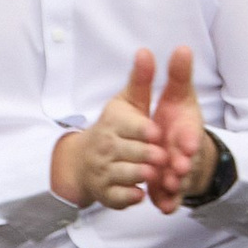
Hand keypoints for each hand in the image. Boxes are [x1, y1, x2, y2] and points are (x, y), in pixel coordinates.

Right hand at [52, 50, 194, 211]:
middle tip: (164, 158)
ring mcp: (104, 171)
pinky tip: (141, 194)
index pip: (130, 126)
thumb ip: (141, 80)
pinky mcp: (106, 193)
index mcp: (113, 123)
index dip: (144, 130)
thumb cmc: (116, 128)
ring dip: (143, 176)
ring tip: (156, 175)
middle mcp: (105, 146)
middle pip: (132, 152)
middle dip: (150, 156)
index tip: (157, 132)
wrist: (83, 161)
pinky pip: (119, 197)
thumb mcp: (128, 102)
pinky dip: (130, 197)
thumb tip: (146, 50)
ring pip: (128, 174)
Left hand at [140, 43, 210, 213]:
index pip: (191, 133)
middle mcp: (186, 152)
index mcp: (188, 128)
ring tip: (167, 186)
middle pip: (187, 160)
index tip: (184, 143)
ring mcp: (179, 172)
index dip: (189, 139)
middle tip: (177, 168)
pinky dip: (168, 202)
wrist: (179, 148)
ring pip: (179, 181)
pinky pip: (171, 198)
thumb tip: (181, 46)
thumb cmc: (177, 119)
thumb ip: (177, 75)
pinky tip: (162, 207)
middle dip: (183, 164)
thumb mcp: (177, 95)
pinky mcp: (171, 189)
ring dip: (175, 184)